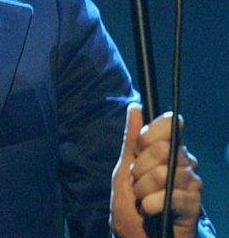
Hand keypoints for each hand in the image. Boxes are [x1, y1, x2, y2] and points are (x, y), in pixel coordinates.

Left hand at [111, 103, 203, 237]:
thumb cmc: (133, 209)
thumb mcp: (124, 172)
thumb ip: (131, 142)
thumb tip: (135, 107)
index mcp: (168, 152)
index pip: (169, 125)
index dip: (149, 136)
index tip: (139, 150)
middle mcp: (184, 163)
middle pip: (162, 149)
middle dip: (139, 170)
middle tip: (138, 185)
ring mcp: (191, 184)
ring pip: (162, 173)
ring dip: (142, 191)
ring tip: (144, 201)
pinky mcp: (193, 205)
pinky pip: (168, 196)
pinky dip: (150, 205)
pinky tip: (150, 211)